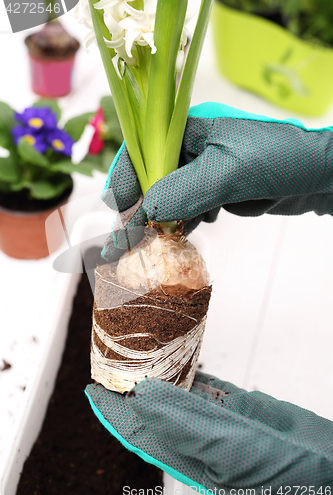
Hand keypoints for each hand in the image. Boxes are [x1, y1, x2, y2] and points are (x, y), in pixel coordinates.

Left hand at [85, 371, 332, 494]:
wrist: (331, 475)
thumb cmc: (289, 479)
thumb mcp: (232, 449)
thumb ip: (186, 422)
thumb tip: (143, 397)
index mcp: (192, 457)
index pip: (139, 431)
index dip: (114, 410)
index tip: (95, 388)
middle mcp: (201, 441)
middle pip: (156, 412)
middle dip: (134, 388)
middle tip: (117, 360)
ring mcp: (222, 426)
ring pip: (183, 397)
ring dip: (162, 376)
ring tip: (144, 353)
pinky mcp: (243, 413)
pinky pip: (211, 390)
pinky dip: (196, 373)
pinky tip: (186, 360)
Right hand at [101, 102, 332, 260]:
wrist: (319, 174)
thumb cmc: (279, 158)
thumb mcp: (228, 171)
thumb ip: (184, 191)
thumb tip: (145, 213)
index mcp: (186, 129)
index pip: (141, 150)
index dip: (125, 180)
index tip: (118, 212)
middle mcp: (189, 148)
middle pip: (149, 178)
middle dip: (138, 208)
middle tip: (126, 242)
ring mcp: (201, 170)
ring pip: (167, 197)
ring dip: (159, 220)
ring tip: (151, 244)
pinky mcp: (214, 190)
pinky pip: (186, 209)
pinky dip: (181, 224)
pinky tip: (182, 235)